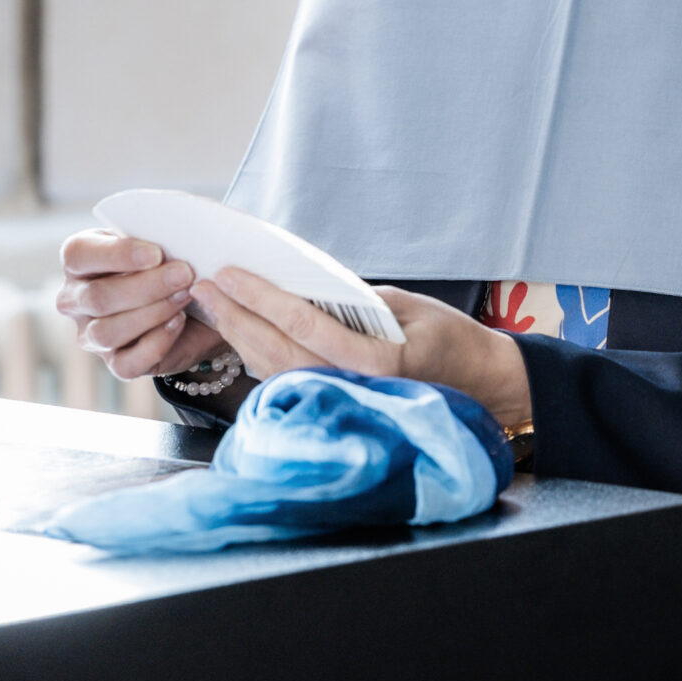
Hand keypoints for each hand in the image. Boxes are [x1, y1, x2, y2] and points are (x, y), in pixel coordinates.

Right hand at [56, 227, 225, 380]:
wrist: (198, 302)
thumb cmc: (172, 259)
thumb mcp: (164, 238)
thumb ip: (159, 232)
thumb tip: (176, 235)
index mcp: (80, 260)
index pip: (79, 255)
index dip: (117, 254)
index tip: (156, 253)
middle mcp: (76, 299)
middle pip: (97, 297)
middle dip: (146, 285)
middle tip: (184, 273)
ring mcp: (92, 335)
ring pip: (107, 332)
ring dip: (152, 313)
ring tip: (185, 296)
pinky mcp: (116, 363)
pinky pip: (127, 363)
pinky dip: (157, 343)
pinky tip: (179, 322)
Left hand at [191, 270, 534, 427]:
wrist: (479, 386)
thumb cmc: (448, 339)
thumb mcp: (407, 306)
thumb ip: (353, 301)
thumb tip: (300, 288)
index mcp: (376, 361)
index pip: (303, 323)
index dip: (260, 297)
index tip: (230, 274)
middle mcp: (353, 388)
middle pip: (275, 350)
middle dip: (234, 316)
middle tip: (202, 287)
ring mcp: (342, 403)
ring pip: (273, 370)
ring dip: (237, 336)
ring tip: (211, 306)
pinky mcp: (335, 406)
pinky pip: (285, 380)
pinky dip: (256, 356)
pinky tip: (239, 334)